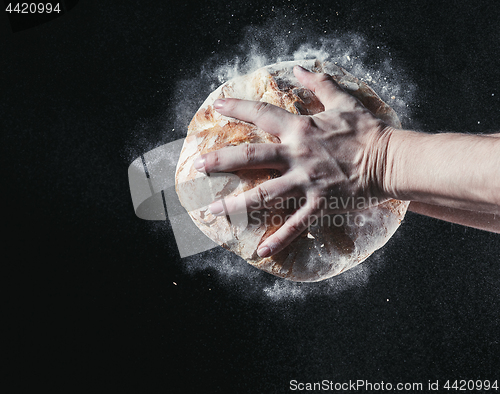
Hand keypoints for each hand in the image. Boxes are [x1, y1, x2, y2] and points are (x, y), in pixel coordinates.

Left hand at [194, 65, 393, 257]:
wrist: (390, 159)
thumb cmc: (366, 130)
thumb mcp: (343, 101)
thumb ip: (319, 84)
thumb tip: (301, 70)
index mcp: (301, 129)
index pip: (262, 115)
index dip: (238, 108)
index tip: (217, 107)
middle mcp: (297, 155)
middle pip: (252, 157)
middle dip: (222, 161)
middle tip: (198, 168)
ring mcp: (307, 182)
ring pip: (264, 194)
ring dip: (236, 204)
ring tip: (212, 211)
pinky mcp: (320, 203)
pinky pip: (296, 223)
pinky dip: (279, 238)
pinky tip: (260, 251)